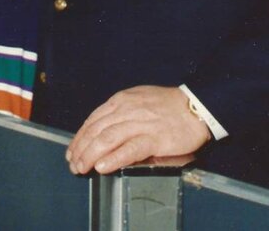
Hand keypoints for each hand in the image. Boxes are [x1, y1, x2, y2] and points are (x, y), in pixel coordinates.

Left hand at [65, 86, 209, 174]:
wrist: (196, 106)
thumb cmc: (167, 105)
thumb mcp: (138, 100)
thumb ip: (121, 113)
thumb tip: (103, 132)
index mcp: (121, 100)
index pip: (93, 120)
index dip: (80, 137)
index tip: (72, 150)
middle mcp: (127, 109)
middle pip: (96, 130)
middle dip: (81, 149)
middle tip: (73, 164)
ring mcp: (140, 123)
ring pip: (107, 139)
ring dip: (91, 155)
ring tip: (82, 168)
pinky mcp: (154, 138)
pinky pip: (129, 149)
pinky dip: (113, 158)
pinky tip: (103, 167)